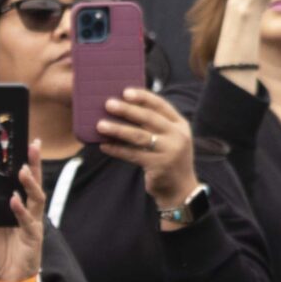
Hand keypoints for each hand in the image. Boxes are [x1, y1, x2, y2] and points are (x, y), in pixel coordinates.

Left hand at [0, 147, 47, 281]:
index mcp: (12, 209)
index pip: (18, 182)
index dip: (22, 164)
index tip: (20, 145)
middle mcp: (24, 212)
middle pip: (32, 183)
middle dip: (34, 164)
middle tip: (33, 145)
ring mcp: (31, 223)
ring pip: (35, 197)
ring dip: (29, 183)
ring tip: (23, 169)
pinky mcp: (33, 236)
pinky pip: (27, 220)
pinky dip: (20, 210)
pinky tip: (14, 200)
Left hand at [96, 90, 199, 214]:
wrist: (180, 190)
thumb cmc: (168, 159)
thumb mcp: (170, 139)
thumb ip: (155, 125)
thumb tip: (125, 109)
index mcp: (180, 125)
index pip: (161, 106)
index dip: (143, 97)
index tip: (125, 91)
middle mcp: (177, 136)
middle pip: (149, 118)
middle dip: (127, 110)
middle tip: (108, 103)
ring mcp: (170, 151)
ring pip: (139, 136)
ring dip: (118, 129)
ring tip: (100, 124)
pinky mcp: (159, 166)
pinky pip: (133, 155)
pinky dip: (117, 150)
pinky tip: (104, 145)